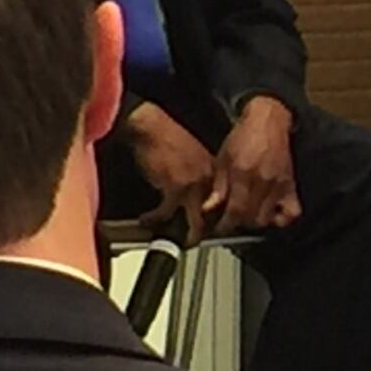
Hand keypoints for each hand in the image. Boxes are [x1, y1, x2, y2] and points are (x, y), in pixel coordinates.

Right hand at [121, 104, 221, 240]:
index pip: (222, 202)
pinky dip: (154, 219)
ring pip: (196, 221)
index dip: (218, 218)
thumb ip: (200, 178)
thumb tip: (199, 200)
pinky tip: (147, 220)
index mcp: (215, 172)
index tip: (214, 230)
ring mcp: (194, 185)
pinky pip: (166, 214)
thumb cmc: (168, 140)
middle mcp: (209, 180)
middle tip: (194, 242)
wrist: (152, 127)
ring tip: (177, 243)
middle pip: (215, 215)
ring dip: (185, 235)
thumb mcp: (193, 159)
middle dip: (206, 233)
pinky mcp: (174, 188)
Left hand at [208, 97, 302, 232]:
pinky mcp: (291, 184)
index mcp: (243, 174)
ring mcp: (279, 184)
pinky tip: (271, 214)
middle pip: (251, 218)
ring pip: (268, 218)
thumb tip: (209, 208)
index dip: (226, 224)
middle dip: (239, 223)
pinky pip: (292, 211)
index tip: (220, 226)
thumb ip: (218, 186)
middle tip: (232, 220)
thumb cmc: (243, 138)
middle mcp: (263, 181)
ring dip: (256, 221)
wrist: (268, 121)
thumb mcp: (223, 159)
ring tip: (248, 215)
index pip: (236, 210)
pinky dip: (282, 218)